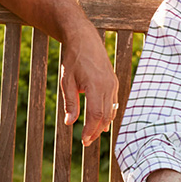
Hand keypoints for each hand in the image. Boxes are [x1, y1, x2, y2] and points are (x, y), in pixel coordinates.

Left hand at [60, 23, 118, 144]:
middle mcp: (108, 86)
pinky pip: (113, 102)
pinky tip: (102, 122)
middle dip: (96, 131)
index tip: (83, 141)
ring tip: (92, 135)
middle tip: (86, 142)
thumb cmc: (73, 59)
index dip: (90, 130)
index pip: (95, 115)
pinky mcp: (113, 81)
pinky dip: (108, 114)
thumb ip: (70, 103)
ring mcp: (113, 83)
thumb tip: (69, 123)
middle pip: (105, 116)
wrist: (84, 38)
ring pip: (111, 111)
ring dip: (102, 125)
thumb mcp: (67, 81)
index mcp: (95, 86)